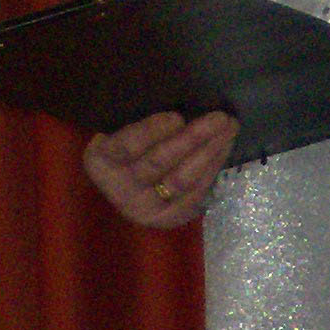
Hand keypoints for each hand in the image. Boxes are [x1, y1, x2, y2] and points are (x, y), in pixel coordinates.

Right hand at [83, 109, 237, 226]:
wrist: (121, 188)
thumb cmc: (124, 150)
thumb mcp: (119, 132)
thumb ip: (140, 124)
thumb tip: (181, 110)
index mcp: (101, 162)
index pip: (128, 146)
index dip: (153, 131)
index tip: (177, 116)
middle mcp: (120, 189)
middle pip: (159, 162)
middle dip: (193, 138)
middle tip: (219, 117)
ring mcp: (144, 208)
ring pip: (181, 180)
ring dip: (210, 152)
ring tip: (229, 129)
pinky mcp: (167, 219)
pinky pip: (195, 194)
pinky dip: (212, 170)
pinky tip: (224, 149)